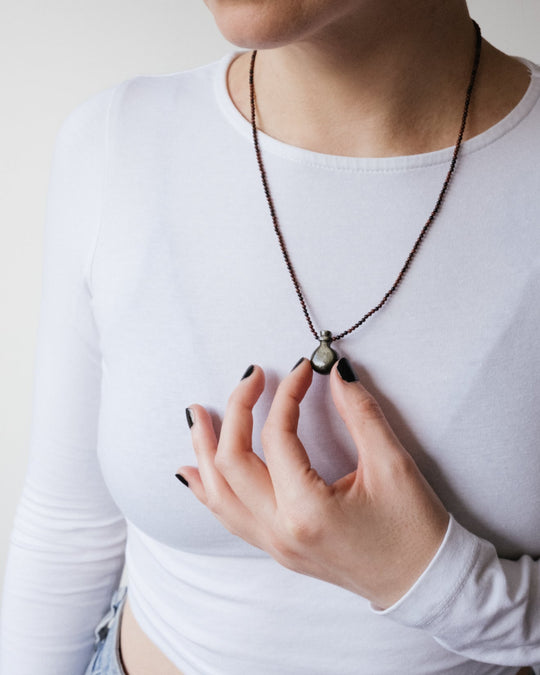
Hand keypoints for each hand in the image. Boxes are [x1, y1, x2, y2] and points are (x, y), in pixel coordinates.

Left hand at [175, 357, 449, 609]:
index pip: (278, 436)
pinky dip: (207, 488)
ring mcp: (274, 544)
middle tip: (251, 376)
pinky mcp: (278, 548)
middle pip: (230, 463)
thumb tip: (336, 373)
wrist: (422, 584)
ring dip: (204, 450)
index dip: (288, 393)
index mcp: (307, 511)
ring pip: (218, 494)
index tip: (304, 369)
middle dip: (236, 411)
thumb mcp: (392, 465)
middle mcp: (280, 531)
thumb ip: (360, 413)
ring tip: (196, 415)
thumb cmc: (413, 530)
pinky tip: (193, 471)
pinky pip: (228, 517)